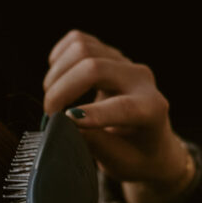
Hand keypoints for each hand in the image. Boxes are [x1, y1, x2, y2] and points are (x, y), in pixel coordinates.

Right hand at [43, 30, 193, 202]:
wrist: (150, 142)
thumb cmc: (135, 156)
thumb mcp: (118, 161)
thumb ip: (94, 142)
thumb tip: (65, 124)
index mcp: (152, 109)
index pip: (123, 106)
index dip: (92, 113)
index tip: (64, 121)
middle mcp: (140, 79)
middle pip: (95, 67)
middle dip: (62, 89)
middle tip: (49, 114)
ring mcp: (124, 62)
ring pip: (82, 48)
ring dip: (57, 74)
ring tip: (55, 99)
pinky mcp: (109, 53)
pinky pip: (77, 41)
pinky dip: (59, 58)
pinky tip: (59, 79)